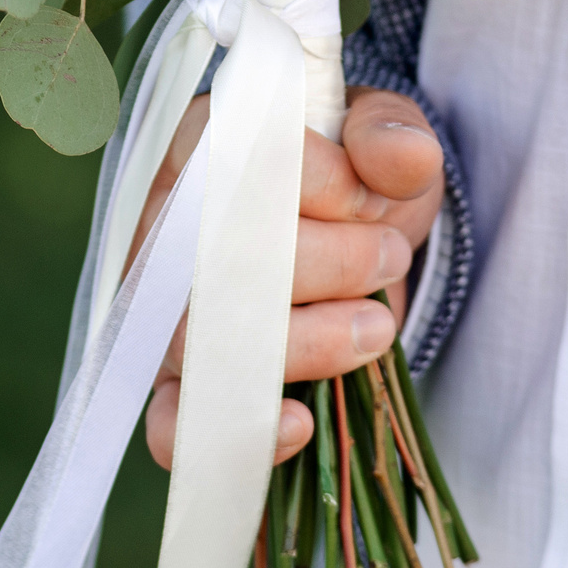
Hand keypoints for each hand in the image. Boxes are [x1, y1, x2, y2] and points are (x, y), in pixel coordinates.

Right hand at [135, 86, 443, 469]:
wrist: (357, 242)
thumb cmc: (353, 178)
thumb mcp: (382, 137)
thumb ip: (390, 135)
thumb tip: (404, 158)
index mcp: (201, 145)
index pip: (238, 158)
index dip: (319, 184)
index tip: (373, 199)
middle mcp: (163, 225)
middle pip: (221, 254)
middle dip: (330, 264)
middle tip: (390, 256)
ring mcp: (164, 309)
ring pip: (206, 339)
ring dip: (308, 342)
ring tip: (376, 327)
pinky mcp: (180, 382)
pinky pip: (174, 424)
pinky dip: (238, 432)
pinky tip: (299, 423)